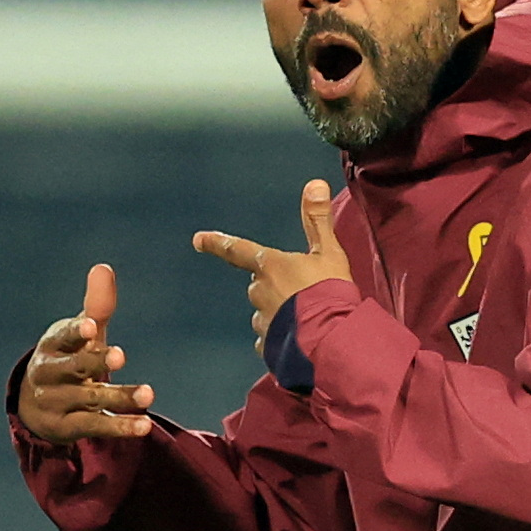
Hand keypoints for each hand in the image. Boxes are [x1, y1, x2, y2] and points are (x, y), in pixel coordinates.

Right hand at [16, 263, 154, 442]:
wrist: (36, 407)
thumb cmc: (67, 358)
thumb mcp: (80, 333)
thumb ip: (96, 306)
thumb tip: (103, 268)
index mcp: (53, 345)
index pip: (63, 336)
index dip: (77, 331)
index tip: (92, 326)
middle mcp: (49, 374)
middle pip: (74, 368)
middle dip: (96, 361)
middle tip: (121, 355)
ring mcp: (56, 403)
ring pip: (89, 400)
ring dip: (119, 396)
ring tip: (148, 394)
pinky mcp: (66, 428)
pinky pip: (95, 427)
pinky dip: (120, 426)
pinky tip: (144, 424)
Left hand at [193, 180, 353, 353]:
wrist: (333, 339)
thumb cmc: (330, 293)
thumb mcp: (330, 253)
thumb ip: (318, 220)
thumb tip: (314, 183)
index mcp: (270, 266)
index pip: (238, 250)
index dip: (217, 243)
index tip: (198, 239)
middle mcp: (259, 292)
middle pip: (259, 285)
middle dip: (275, 288)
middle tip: (305, 294)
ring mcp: (261, 321)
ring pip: (265, 313)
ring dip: (280, 314)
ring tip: (308, 319)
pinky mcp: (267, 347)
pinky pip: (269, 340)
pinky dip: (281, 340)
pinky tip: (300, 340)